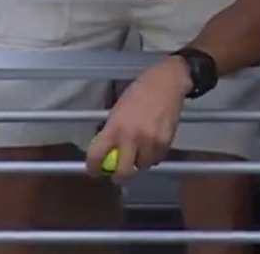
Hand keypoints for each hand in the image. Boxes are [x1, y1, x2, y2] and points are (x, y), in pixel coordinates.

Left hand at [85, 57, 190, 181]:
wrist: (166, 83)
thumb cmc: (139, 93)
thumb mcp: (118, 111)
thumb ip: (112, 132)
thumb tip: (107, 151)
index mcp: (114, 128)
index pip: (96, 156)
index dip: (92, 168)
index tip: (95, 171)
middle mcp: (131, 138)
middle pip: (122, 173)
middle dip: (119, 176)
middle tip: (119, 173)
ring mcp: (150, 141)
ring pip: (142, 166)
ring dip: (139, 162)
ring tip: (140, 151)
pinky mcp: (165, 142)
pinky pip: (157, 158)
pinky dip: (153, 155)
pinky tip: (153, 144)